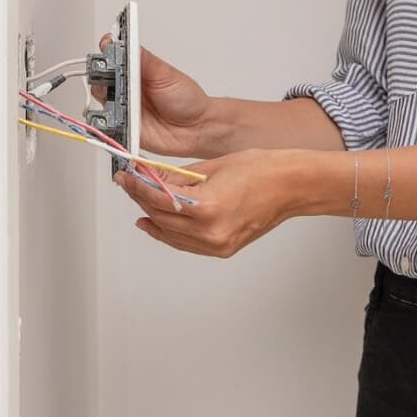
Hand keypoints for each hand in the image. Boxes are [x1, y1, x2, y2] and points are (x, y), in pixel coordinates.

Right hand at [90, 33, 214, 158]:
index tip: (108, 43)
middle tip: (112, 73)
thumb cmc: (187, 100)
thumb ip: (147, 61)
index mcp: (136, 70)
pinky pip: (105, 123)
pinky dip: (105, 121)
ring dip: (104, 95)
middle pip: (100, 75)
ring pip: (99, 98)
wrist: (196, 129)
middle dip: (101, 72)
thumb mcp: (168, 75)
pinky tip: (116, 117)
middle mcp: (126, 87)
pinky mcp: (122, 126)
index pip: (114, 54)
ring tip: (120, 96)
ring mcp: (122, 107)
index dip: (108, 48)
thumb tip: (129, 44)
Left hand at [112, 148, 301, 257]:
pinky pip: (185, 243)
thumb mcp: (211, 167)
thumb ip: (177, 178)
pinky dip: (168, 231)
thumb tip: (150, 178)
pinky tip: (155, 221)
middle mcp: (210, 232)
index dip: (136, 186)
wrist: (291, 187)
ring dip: (151, 215)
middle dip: (141, 198)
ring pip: (169, 233)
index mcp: (206, 208)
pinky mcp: (221, 249)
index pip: (157, 199)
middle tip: (130, 182)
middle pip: (160, 217)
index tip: (125, 176)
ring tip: (140, 197)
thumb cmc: (261, 170)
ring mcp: (216, 244)